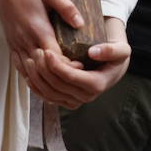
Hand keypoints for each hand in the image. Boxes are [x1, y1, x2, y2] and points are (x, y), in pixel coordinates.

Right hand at [0, 0, 85, 103]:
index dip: (67, 67)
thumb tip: (81, 23)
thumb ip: (66, 7)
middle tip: (76, 83)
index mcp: (37, 29)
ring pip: (29, 73)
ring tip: (61, 89)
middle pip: (42, 70)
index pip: (54, 58)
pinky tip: (42, 84)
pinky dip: (32, 79)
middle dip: (59, 78)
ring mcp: (16, 45)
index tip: (82, 70)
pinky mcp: (12, 45)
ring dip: (45, 82)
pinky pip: (20, 69)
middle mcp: (25, 41)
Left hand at [16, 17, 130, 110]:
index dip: (57, 66)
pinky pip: (48, 97)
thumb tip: (93, 52)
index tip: (47, 51)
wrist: (113, 66)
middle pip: (58, 86)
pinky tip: (29, 74)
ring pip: (50, 93)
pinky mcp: (66, 100)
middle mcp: (85, 97)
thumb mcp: (121, 50)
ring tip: (31, 60)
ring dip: (38, 78)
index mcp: (97, 84)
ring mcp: (75, 100)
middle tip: (36, 52)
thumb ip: (111, 50)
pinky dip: (37, 87)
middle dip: (45, 70)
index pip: (71, 78)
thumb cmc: (116, 55)